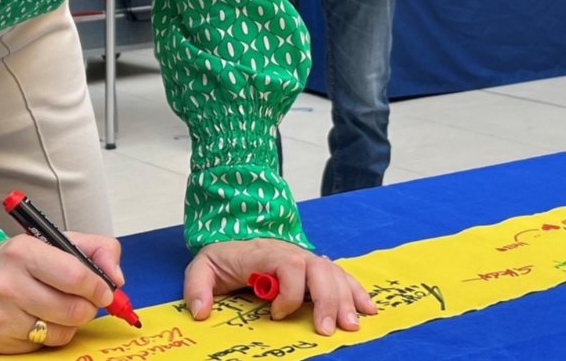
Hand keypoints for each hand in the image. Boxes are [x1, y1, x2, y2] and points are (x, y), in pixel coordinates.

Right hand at [0, 232, 122, 353]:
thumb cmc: (17, 263)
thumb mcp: (55, 242)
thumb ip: (96, 249)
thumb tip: (116, 277)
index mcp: (22, 252)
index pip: (75, 275)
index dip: (98, 287)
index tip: (104, 290)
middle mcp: (7, 284)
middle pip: (73, 310)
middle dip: (88, 306)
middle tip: (83, 299)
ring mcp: (0, 316)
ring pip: (62, 331)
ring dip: (70, 322)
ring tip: (58, 306)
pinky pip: (45, 345)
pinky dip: (51, 334)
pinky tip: (39, 318)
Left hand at [184, 239, 374, 336]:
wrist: (236, 235)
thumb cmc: (223, 256)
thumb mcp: (202, 267)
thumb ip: (198, 287)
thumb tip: (200, 312)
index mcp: (265, 254)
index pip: (287, 264)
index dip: (287, 291)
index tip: (275, 314)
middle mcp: (292, 253)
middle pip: (318, 270)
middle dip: (327, 300)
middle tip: (327, 330)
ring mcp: (307, 260)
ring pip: (334, 273)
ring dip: (345, 299)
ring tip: (352, 326)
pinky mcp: (315, 269)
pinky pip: (341, 276)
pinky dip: (356, 291)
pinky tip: (368, 309)